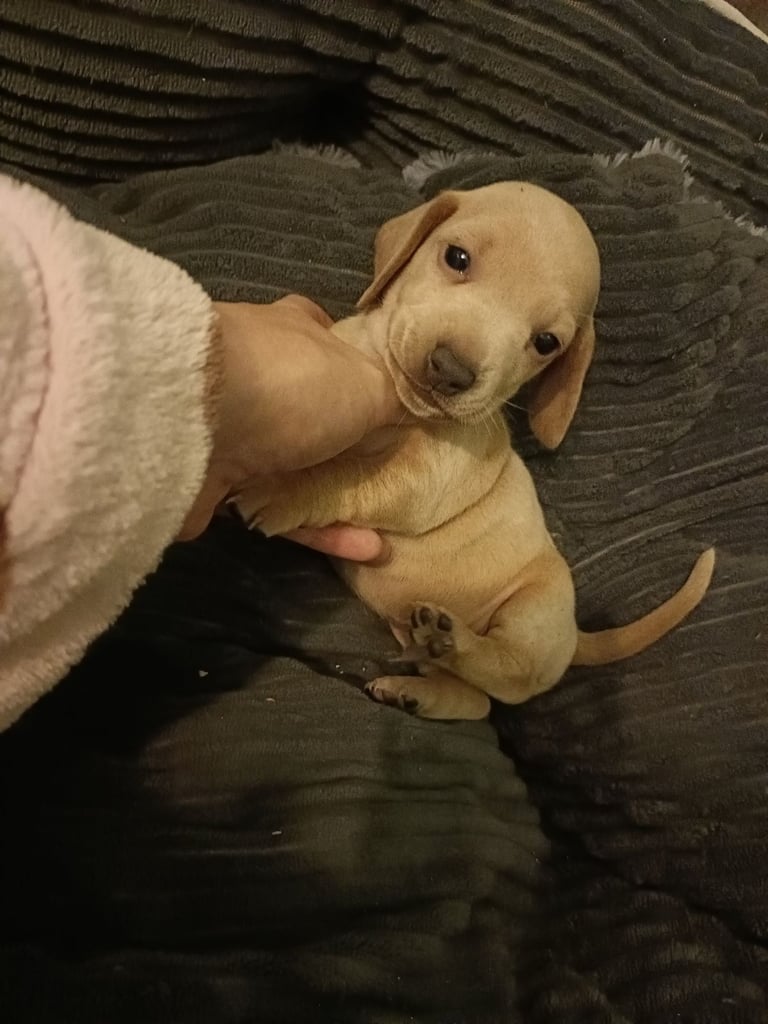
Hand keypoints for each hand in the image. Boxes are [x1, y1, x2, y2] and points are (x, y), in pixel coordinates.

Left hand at [179, 295, 402, 558]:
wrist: (190, 424)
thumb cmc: (291, 384)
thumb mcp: (367, 384)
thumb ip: (393, 400)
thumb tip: (407, 413)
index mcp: (293, 333)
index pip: (325, 338)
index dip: (354, 365)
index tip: (384, 400)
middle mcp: (259, 375)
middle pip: (311, 409)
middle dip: (348, 442)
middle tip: (391, 474)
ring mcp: (232, 429)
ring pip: (294, 468)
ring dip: (339, 497)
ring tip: (386, 528)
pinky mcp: (215, 483)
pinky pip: (277, 512)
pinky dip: (320, 531)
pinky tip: (365, 550)